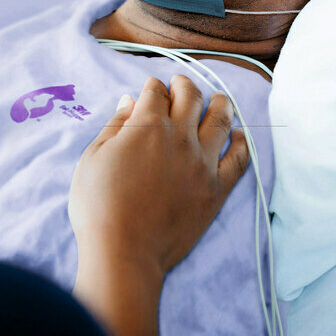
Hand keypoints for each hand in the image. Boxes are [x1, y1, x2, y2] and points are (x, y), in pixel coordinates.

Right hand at [69, 75, 249, 335]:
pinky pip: (240, 159)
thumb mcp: (93, 158)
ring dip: (220, 103)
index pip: (156, 92)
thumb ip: (115, 126)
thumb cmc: (99, 206)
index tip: (151, 89)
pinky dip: (242, 143)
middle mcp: (180, 137)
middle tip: (180, 83)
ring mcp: (203, 162)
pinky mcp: (217, 188)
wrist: (125, 252)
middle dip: (184, 85)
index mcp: (147, 126)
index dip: (152, 87)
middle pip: (190, 97)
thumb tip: (129, 101)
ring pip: (221, 119)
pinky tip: (239, 136)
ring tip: (218, 99)